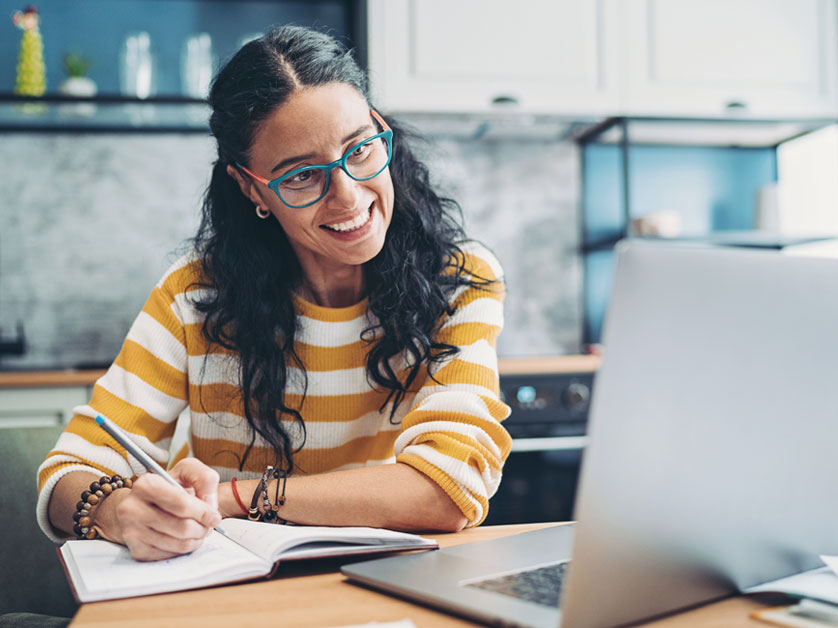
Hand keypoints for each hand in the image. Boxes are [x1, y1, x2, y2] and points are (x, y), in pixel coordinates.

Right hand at [100, 458, 221, 560]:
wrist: (145, 505)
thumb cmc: (169, 488)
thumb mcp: (187, 472)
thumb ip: (204, 478)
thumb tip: (209, 503)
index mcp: (146, 485)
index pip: (181, 504)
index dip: (203, 512)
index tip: (214, 516)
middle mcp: (132, 508)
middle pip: (183, 527)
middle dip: (203, 528)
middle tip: (208, 524)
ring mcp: (132, 532)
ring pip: (179, 544)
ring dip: (197, 539)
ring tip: (199, 530)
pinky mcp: (137, 550)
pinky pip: (171, 555)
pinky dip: (184, 548)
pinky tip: (184, 537)